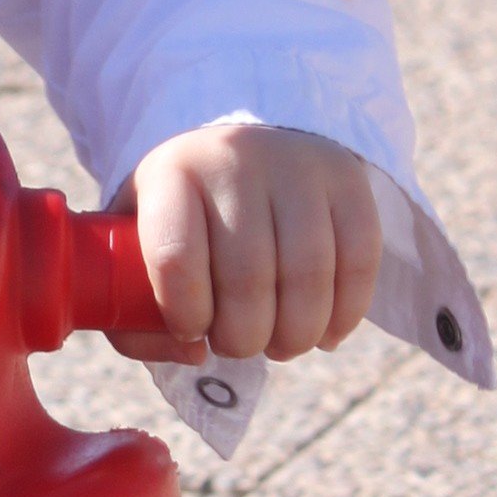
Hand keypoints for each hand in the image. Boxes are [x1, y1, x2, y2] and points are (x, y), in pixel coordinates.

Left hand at [119, 119, 381, 365]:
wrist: (246, 143)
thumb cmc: (185, 213)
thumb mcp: (137, 242)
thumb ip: (135, 310)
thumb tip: (193, 353)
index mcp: (173, 174)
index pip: (176, 257)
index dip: (187, 315)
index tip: (192, 333)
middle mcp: (237, 160)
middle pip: (248, 277)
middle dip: (243, 338)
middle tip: (238, 346)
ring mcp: (298, 166)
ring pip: (308, 275)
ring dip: (296, 335)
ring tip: (281, 345)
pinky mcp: (347, 180)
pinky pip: (360, 262)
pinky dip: (345, 315)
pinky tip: (325, 333)